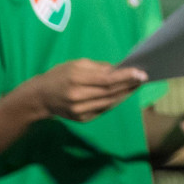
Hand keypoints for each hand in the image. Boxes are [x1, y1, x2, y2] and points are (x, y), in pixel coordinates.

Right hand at [24, 60, 145, 121]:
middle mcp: (78, 97)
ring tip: (137, 85)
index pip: (106, 80)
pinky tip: (125, 94)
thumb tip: (120, 69)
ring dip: (126, 93)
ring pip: (110, 102)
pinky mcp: (83, 119)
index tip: (141, 72)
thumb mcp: (76, 64)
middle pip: (110, 92)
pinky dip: (116, 101)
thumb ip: (99, 67)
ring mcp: (80, 111)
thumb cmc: (59, 75)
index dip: (126, 77)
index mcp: (76, 80)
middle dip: (129, 85)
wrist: (40, 98)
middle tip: (144, 78)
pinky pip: (105, 109)